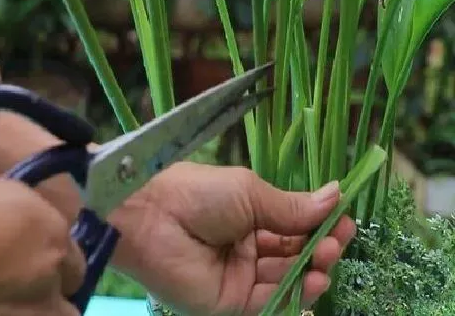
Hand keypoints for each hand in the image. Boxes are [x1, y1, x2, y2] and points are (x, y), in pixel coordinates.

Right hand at [0, 58, 83, 315]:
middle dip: (50, 281)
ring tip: (10, 299)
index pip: (70, 250)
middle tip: (18, 278)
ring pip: (58, 314)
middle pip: (67, 284)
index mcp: (47, 230)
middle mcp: (51, 274)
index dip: (52, 251)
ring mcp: (34, 313)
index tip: (26, 250)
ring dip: (43, 307)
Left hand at [110, 162, 355, 314]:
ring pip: (285, 280)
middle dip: (319, 248)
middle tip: (337, 240)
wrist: (151, 216)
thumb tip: (335, 194)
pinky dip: (294, 296)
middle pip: (293, 255)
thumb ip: (292, 206)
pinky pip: (268, 303)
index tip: (345, 219)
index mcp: (248, 217)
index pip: (292, 226)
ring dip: (312, 271)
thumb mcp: (250, 193)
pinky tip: (314, 282)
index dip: (319, 225)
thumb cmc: (200, 194)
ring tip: (327, 257)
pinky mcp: (229, 302)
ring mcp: (238, 277)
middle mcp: (246, 248)